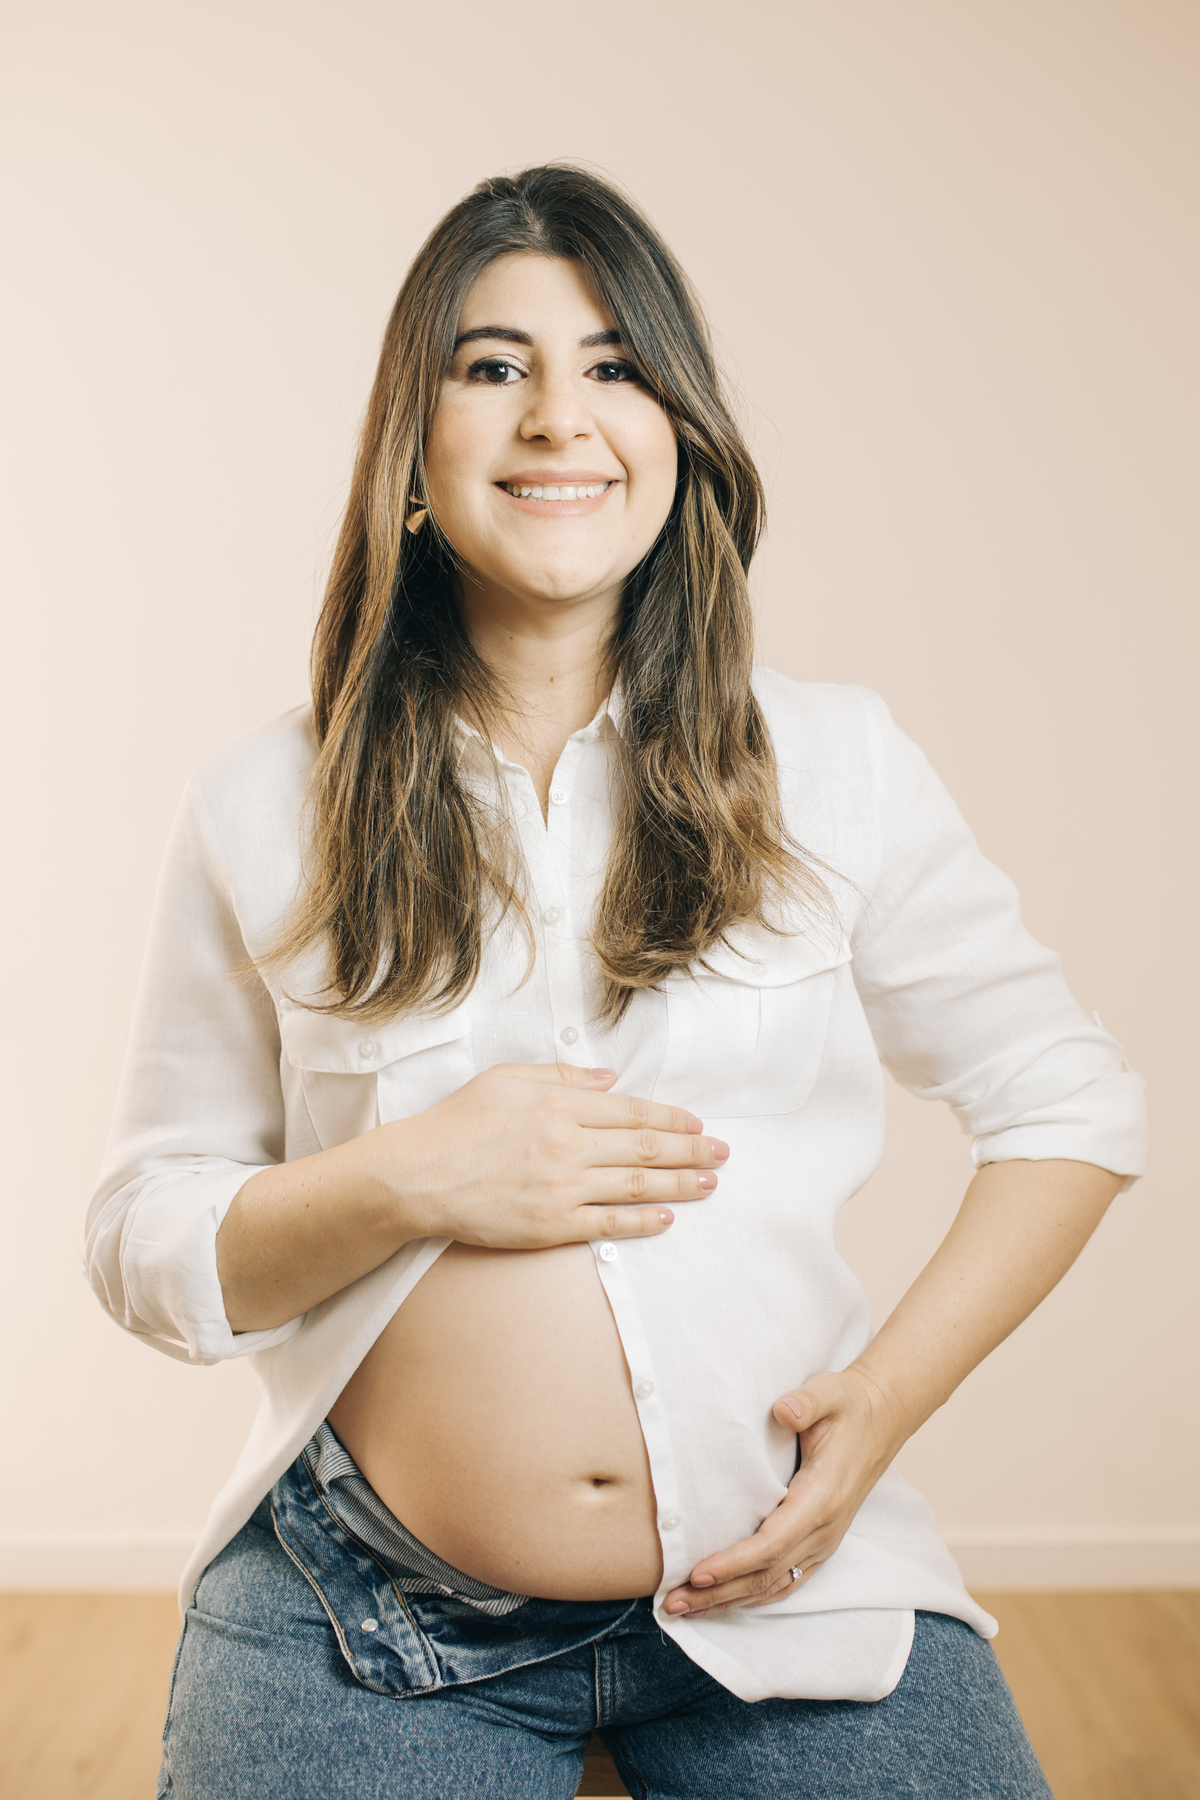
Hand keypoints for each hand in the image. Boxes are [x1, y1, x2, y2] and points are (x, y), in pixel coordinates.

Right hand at [373, 1061, 727, 1249]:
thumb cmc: (457, 1123)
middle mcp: (570, 1145)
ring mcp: (563, 1188)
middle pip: (646, 1147)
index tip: (697, 1124)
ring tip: (710, 1183)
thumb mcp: (506, 1079)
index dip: (672, 1117)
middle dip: (691, 1150)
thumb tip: (610, 1079)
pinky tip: (667, 1217)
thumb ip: (562, 1076)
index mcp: (561, 1105)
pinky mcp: (552, 1225)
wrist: (418, 1175)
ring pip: (637, 1185)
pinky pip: (610, 1225)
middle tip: (723, 1154)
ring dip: (680, 1184)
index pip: (632, 1111)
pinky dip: (643, 1221)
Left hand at [662, 1367, 904, 1614]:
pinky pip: (785, 1581)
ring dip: (728, 1601)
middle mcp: (824, 1529)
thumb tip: (783, 1410)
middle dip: (718, 1593)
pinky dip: (751, 1595)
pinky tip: (722, 1599)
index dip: (733, 1563)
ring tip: (685, 1608)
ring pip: (774, 1586)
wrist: (881, 1418)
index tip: (697, 1573)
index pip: (772, 1544)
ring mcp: (824, 1542)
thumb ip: (806, 1402)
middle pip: (767, 1576)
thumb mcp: (830, 1393)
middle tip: (672, 1603)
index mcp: (822, 1498)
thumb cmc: (848, 1406)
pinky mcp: (820, 1544)